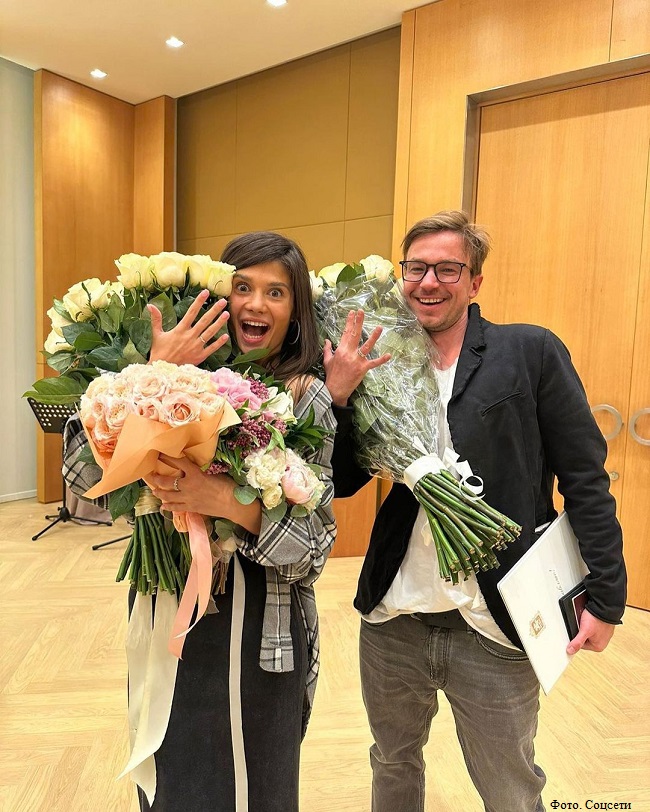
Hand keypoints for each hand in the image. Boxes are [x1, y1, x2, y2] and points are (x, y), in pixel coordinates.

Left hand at [146, 454, 260, 533]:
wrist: (233, 503)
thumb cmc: (227, 486)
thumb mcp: (215, 472)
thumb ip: (201, 470)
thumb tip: (194, 466)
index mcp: (195, 474)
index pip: (178, 462)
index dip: (167, 457)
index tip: (159, 453)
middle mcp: (188, 486)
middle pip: (166, 481)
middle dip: (156, 478)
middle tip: (150, 474)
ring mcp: (188, 498)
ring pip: (167, 496)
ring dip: (159, 492)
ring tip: (154, 490)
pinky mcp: (191, 508)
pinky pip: (175, 508)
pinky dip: (168, 507)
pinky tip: (163, 506)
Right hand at [148, 289, 229, 364]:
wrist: (163, 369)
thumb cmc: (159, 351)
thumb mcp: (157, 334)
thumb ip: (156, 319)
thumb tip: (150, 305)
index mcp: (180, 330)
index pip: (191, 312)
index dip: (199, 301)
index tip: (206, 293)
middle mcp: (189, 336)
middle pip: (204, 320)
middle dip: (214, 310)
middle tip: (223, 301)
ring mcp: (196, 346)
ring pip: (210, 332)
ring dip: (219, 323)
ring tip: (227, 314)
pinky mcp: (200, 356)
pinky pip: (211, 348)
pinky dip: (219, 343)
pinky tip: (226, 336)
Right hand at [323, 309, 390, 406]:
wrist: (334, 390)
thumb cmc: (331, 375)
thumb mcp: (327, 360)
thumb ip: (327, 349)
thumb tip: (326, 340)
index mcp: (340, 350)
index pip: (345, 333)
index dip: (349, 322)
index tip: (352, 312)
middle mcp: (349, 353)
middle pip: (355, 335)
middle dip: (358, 322)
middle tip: (362, 312)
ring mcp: (357, 361)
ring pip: (366, 346)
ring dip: (374, 337)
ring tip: (380, 327)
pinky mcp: (363, 369)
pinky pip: (374, 363)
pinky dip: (381, 360)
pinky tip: (388, 355)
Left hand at [566, 608, 615, 654]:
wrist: (605, 607)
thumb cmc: (597, 619)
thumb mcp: (584, 631)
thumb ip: (577, 642)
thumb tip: (570, 651)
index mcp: (598, 647)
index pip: (580, 645)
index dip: (576, 637)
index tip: (576, 630)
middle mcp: (602, 642)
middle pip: (584, 639)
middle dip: (581, 631)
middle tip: (582, 624)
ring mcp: (604, 634)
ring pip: (588, 632)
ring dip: (585, 626)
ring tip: (586, 620)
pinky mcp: (604, 627)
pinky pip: (592, 626)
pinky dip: (590, 623)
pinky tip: (589, 618)